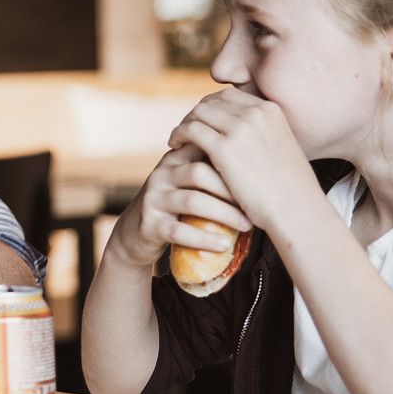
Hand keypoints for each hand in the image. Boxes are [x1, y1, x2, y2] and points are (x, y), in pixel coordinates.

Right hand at [106, 143, 250, 270]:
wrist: (134, 232)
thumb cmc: (174, 206)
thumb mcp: (185, 180)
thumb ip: (209, 167)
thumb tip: (257, 160)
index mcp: (174, 159)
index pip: (203, 148)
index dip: (231, 160)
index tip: (257, 176)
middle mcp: (161, 174)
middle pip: (199, 173)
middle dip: (230, 190)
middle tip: (254, 205)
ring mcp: (153, 199)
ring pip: (192, 201)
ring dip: (224, 214)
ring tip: (246, 226)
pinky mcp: (149, 224)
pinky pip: (179, 231)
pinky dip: (205, 239)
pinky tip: (224, 245)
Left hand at [167, 89, 321, 230]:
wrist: (297, 210)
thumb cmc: (290, 189)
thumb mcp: (281, 147)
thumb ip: (261, 134)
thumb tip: (236, 136)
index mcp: (271, 110)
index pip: (230, 96)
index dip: (211, 107)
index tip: (203, 121)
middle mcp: (255, 113)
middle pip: (211, 102)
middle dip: (195, 115)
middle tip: (186, 131)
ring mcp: (239, 128)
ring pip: (198, 113)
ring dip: (184, 124)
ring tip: (178, 139)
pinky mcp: (224, 148)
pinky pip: (190, 130)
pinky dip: (179, 135)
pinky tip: (175, 147)